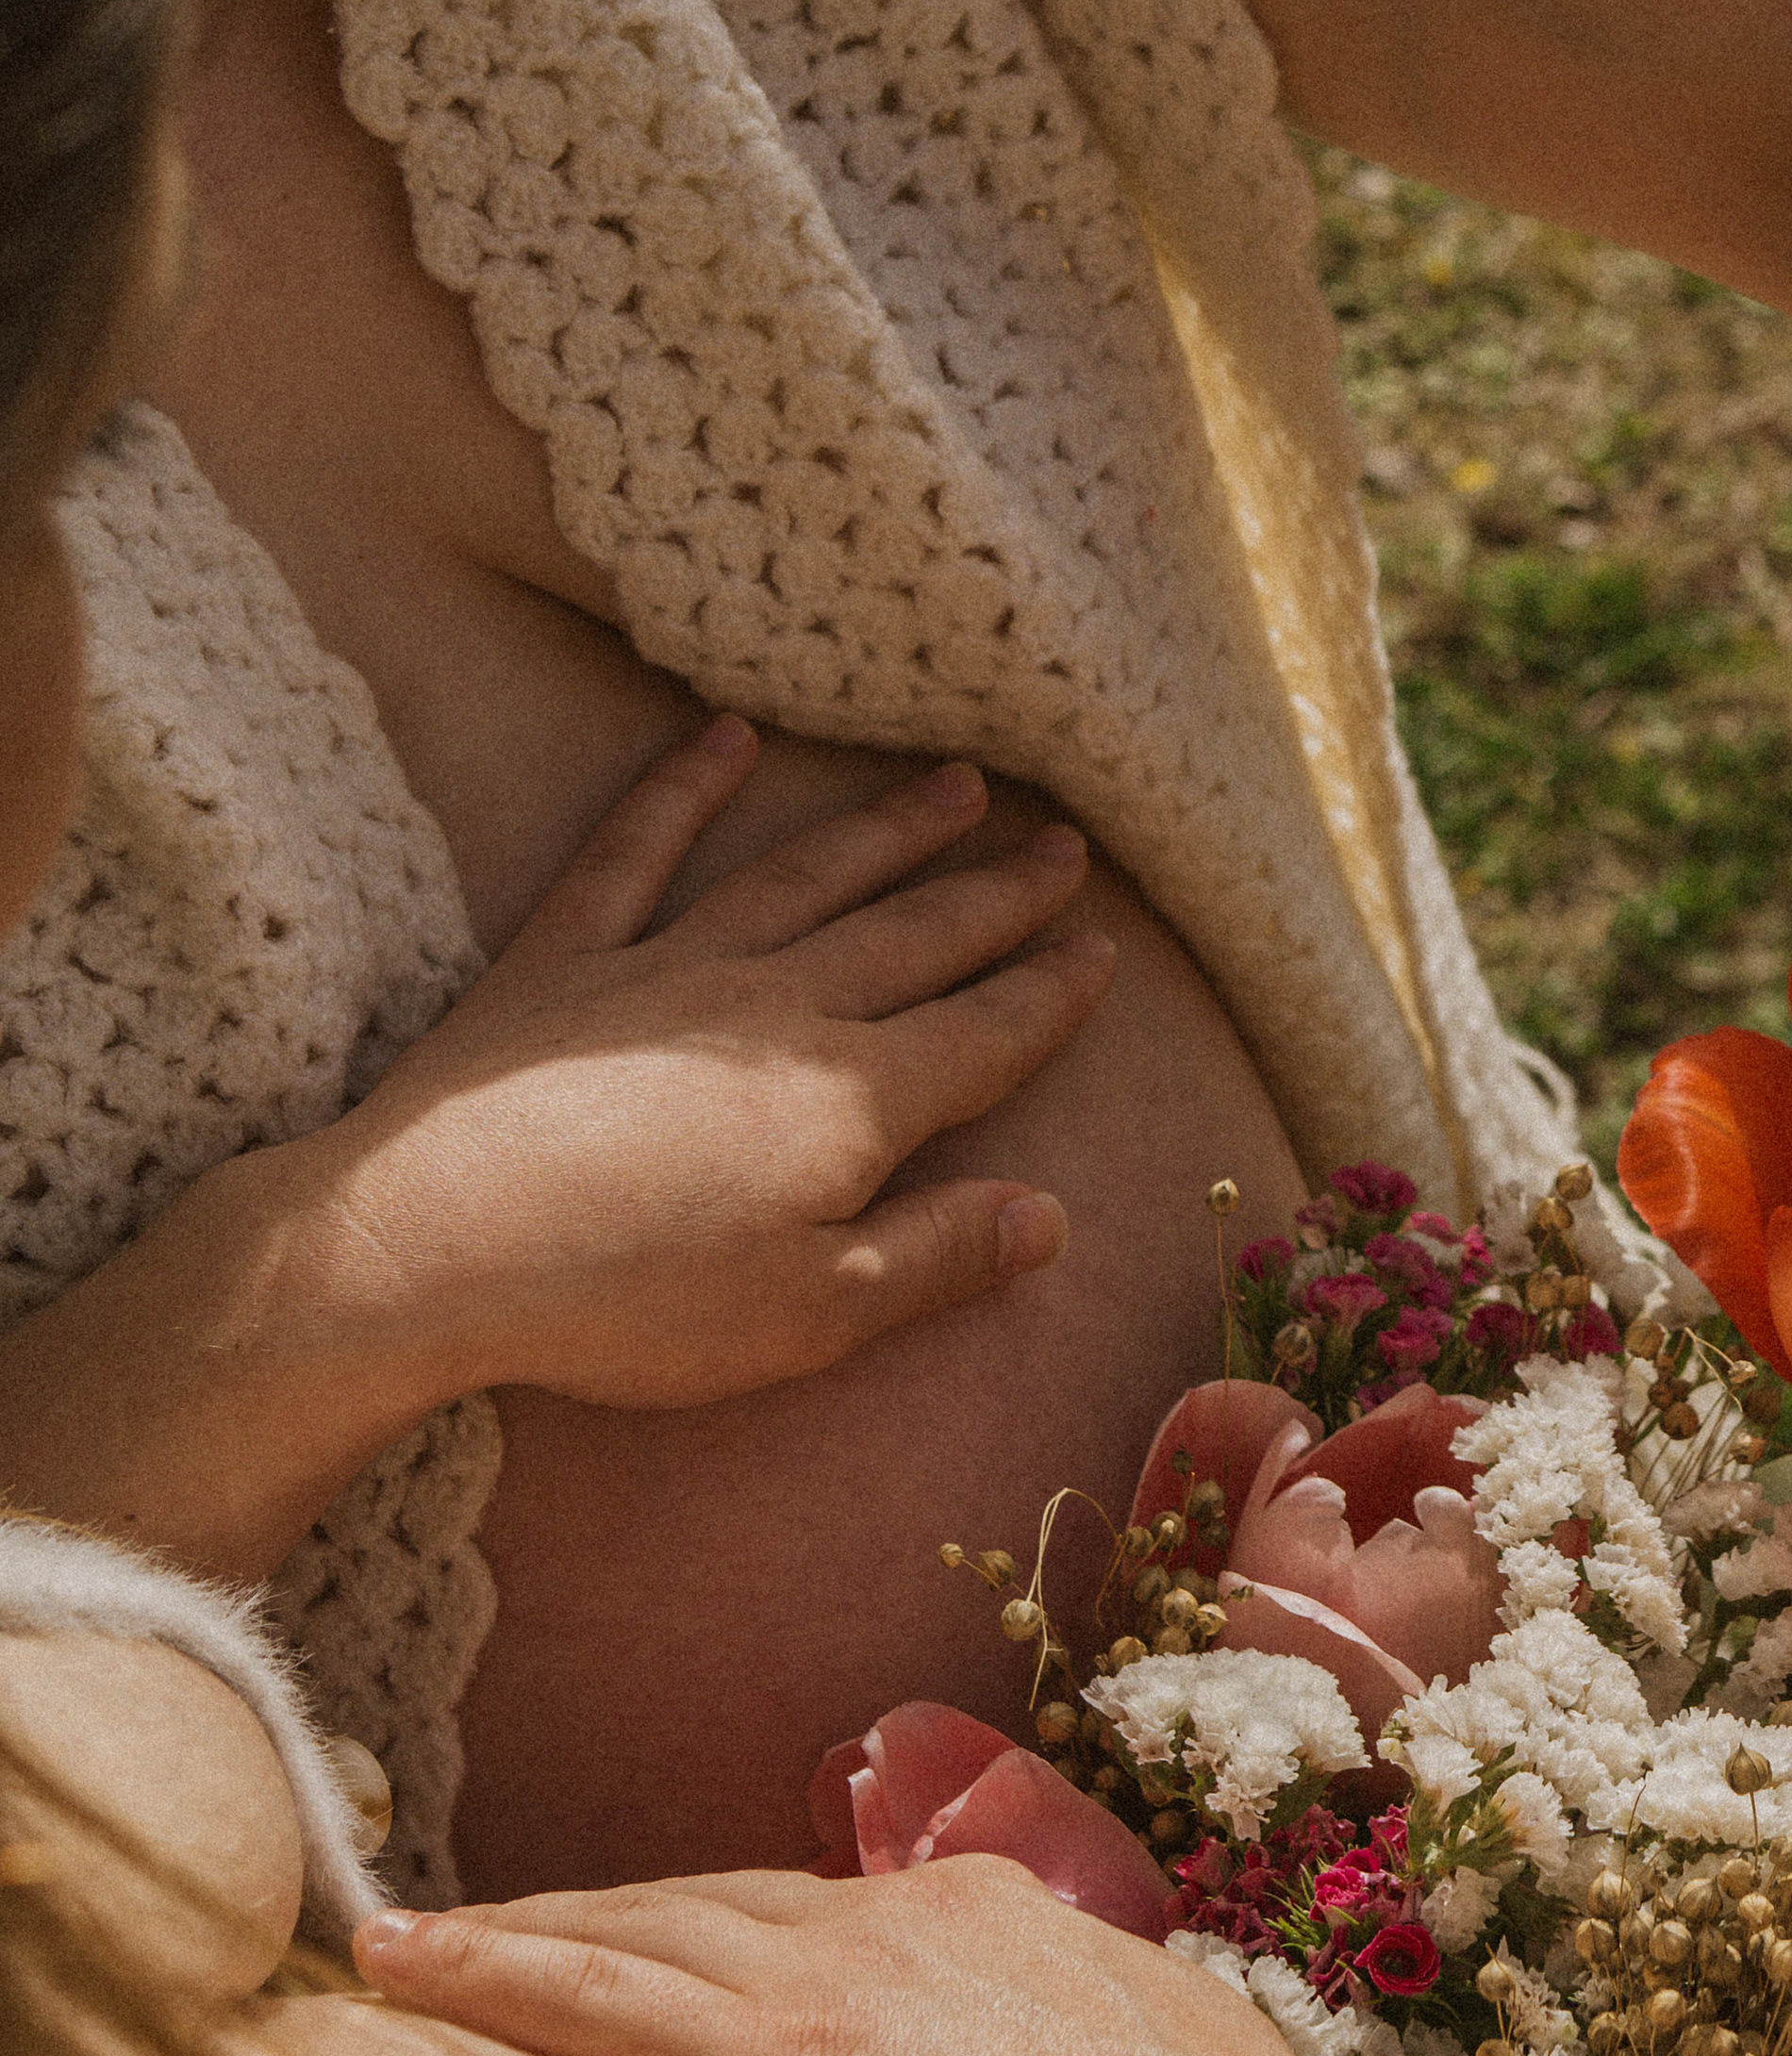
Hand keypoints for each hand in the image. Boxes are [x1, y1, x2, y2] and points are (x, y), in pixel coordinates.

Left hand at [305, 718, 1114, 1411]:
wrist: (427, 1250)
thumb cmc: (627, 1303)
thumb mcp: (811, 1316)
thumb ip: (938, 1256)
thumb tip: (1050, 1216)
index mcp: (851, 1102)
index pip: (983, 1036)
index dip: (1049, 996)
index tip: (1100, 952)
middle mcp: (780, 1009)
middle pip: (916, 937)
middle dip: (999, 894)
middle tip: (1064, 848)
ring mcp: (670, 969)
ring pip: (807, 877)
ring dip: (888, 827)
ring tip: (956, 781)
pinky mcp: (565, 959)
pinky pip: (635, 851)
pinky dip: (683, 789)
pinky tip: (726, 740)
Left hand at [353, 1861, 1603, 2055]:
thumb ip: (1054, 2054)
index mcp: (1002, 1915)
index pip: (806, 1913)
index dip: (705, 1927)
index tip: (642, 1942)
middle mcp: (915, 1915)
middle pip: (706, 1903)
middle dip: (594, 1913)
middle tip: (479, 1924)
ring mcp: (850, 1975)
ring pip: (637, 1932)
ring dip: (518, 1932)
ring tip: (415, 1942)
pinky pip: (603, 1999)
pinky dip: (496, 1971)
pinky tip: (409, 1963)